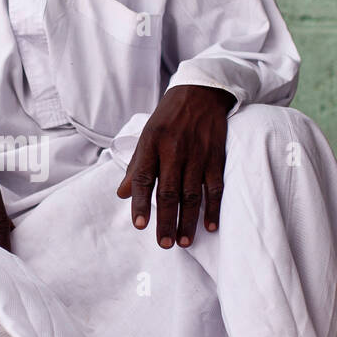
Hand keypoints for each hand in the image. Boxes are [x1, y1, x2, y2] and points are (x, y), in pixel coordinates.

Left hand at [116, 85, 233, 248]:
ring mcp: (197, 154)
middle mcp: (174, 150)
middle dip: (166, 220)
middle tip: (164, 244)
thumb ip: (136, 165)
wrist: (201, 92)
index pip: (144, 177)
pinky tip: (210, 225)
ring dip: (188, 220)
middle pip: (169, 191)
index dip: (141, 203)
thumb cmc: (168, 117)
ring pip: (192, 193)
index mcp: (152, 144)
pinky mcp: (215, 156)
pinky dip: (213, 207)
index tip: (140, 225)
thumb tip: (121, 194)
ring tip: (184, 241)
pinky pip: (214, 186)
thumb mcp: (146, 135)